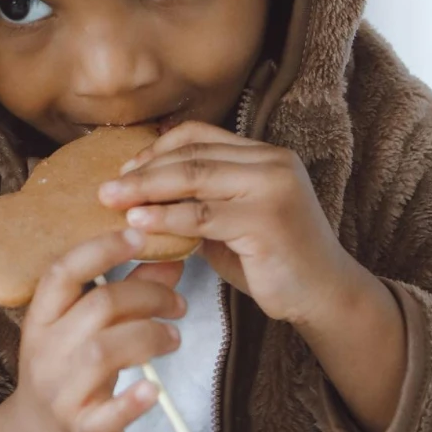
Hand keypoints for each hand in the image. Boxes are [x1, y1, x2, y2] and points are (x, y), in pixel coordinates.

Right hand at [3, 230, 184, 431]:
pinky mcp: (82, 428)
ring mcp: (60, 392)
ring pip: (104, 352)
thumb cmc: (68, 375)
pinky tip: (153, 389)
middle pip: (98, 307)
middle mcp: (45, 351)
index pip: (62, 272)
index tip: (138, 236)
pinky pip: (108, 413)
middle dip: (148, 297)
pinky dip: (134, 401)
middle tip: (177, 304)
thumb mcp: (84, 331)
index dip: (101, 249)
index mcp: (42, 319)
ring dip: (150, 337)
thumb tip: (170, 258)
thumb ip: (126, 293)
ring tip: (173, 339)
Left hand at [99, 120, 407, 431]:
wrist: (325, 295)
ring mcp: (272, 188)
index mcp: (266, 155)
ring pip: (194, 179)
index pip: (200, 136)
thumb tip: (144, 198)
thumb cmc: (275, 262)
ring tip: (113, 203)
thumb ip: (201, 204)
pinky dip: (165, 218)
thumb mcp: (234, 223)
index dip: (157, 150)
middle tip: (106, 188)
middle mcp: (273, 162)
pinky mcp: (266, 221)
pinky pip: (202, 216)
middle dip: (143, 171)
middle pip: (192, 155)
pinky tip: (140, 225)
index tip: (125, 170)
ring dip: (147, 191)